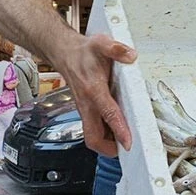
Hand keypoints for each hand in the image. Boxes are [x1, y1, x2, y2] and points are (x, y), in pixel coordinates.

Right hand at [55, 34, 137, 156]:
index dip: (119, 129)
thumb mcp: (101, 44)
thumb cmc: (84, 52)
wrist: (65, 53)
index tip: (128, 142)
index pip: (108, 113)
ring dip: (107, 144)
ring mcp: (85, 110)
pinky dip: (105, 135)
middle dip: (108, 148)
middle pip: (93, 136)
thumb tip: (130, 55)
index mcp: (93, 89)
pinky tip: (117, 130)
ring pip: (92, 136)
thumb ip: (116, 49)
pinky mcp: (86, 111)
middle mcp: (87, 104)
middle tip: (127, 150)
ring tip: (125, 143)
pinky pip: (93, 129)